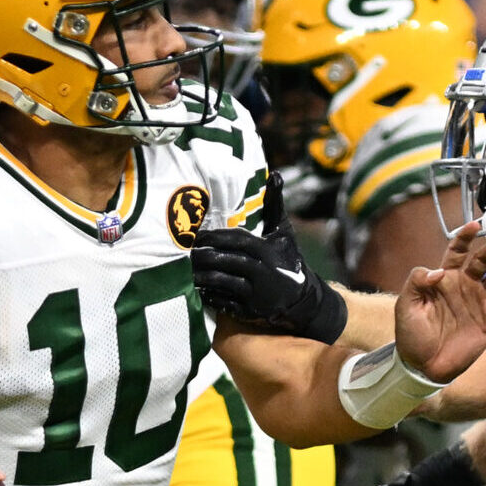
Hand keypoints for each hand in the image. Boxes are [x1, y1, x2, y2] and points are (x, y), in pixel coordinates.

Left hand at [191, 173, 349, 342]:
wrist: (301, 298)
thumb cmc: (288, 258)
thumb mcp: (284, 231)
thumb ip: (275, 204)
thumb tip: (274, 175)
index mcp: (266, 250)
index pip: (236, 240)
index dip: (214, 237)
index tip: (195, 235)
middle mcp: (260, 271)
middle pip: (225, 261)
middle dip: (203, 257)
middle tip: (184, 253)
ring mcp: (254, 293)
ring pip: (222, 282)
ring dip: (202, 277)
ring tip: (186, 271)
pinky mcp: (249, 311)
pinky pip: (225, 302)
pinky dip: (210, 296)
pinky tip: (197, 290)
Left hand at [394, 220, 485, 381]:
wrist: (422, 366)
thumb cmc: (412, 334)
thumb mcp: (406, 305)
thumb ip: (417, 282)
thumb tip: (438, 271)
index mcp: (445, 279)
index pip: (457, 252)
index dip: (465, 237)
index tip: (474, 225)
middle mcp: (465, 286)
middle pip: (482, 261)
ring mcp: (479, 303)